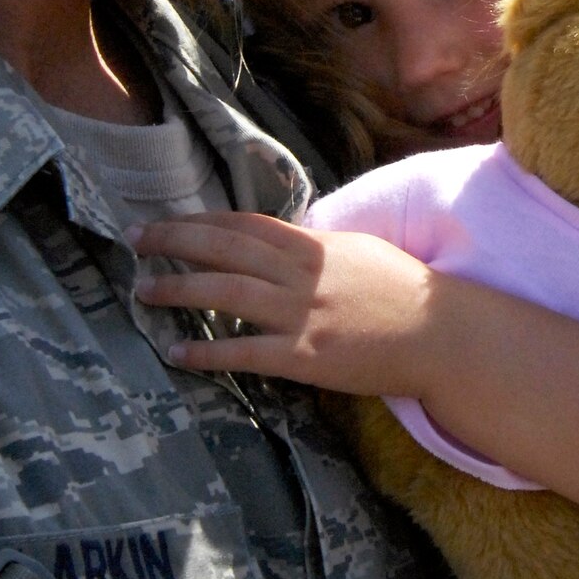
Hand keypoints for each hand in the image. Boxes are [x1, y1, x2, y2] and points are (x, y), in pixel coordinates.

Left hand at [129, 212, 435, 395]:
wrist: (443, 335)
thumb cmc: (404, 294)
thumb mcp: (359, 252)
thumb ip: (315, 248)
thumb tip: (280, 244)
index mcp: (315, 244)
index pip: (245, 224)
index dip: (201, 221)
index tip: (168, 222)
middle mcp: (303, 273)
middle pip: (225, 248)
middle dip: (174, 241)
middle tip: (135, 240)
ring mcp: (303, 314)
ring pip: (226, 293)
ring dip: (178, 290)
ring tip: (142, 291)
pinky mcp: (307, 357)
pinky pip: (246, 352)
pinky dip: (207, 352)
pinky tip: (178, 353)